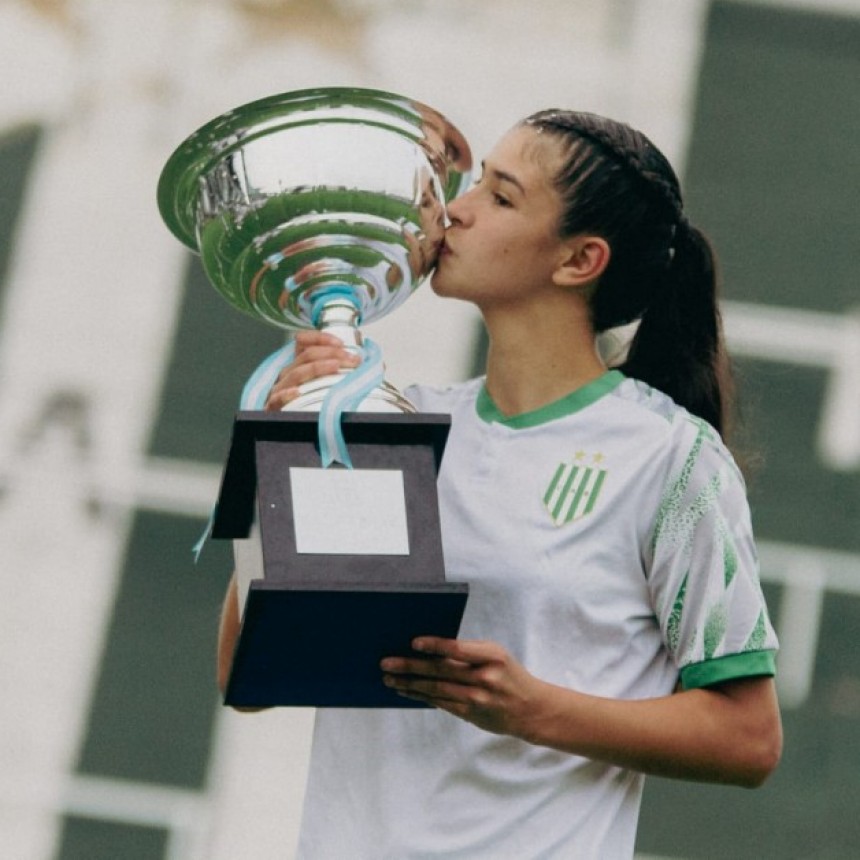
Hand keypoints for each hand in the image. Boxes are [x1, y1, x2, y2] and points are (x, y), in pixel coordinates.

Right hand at [265, 331, 359, 410]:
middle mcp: (288, 374)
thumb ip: (335, 372)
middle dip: (331, 353)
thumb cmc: (308, 406)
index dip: (321, 338)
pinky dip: (286, 394)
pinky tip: (297, 392)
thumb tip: (358, 363)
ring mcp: (279, 390)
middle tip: (351, 358)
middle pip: (306, 356)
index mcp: (297, 365)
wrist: (289, 431)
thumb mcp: (322, 385)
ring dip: (317, 367)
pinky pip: (277, 399)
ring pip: (296, 373)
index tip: (341, 343)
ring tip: (335, 366)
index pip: (303, 342)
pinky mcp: (273, 407)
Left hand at [380, 637, 546, 738]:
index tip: (413, 643)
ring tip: (390, 678)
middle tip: (387, 663)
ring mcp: (477, 698)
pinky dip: (421, 696)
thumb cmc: (508, 674)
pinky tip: (406, 691)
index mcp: (492, 655)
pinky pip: (440, 703)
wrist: (531, 709)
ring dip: (409, 684)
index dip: (435, 645)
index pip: (458, 648)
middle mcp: (484, 677)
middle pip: (441, 670)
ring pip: (436, 689)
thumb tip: (431, 650)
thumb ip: (469, 652)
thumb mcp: (496, 655)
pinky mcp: (471, 714)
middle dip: (410, 667)